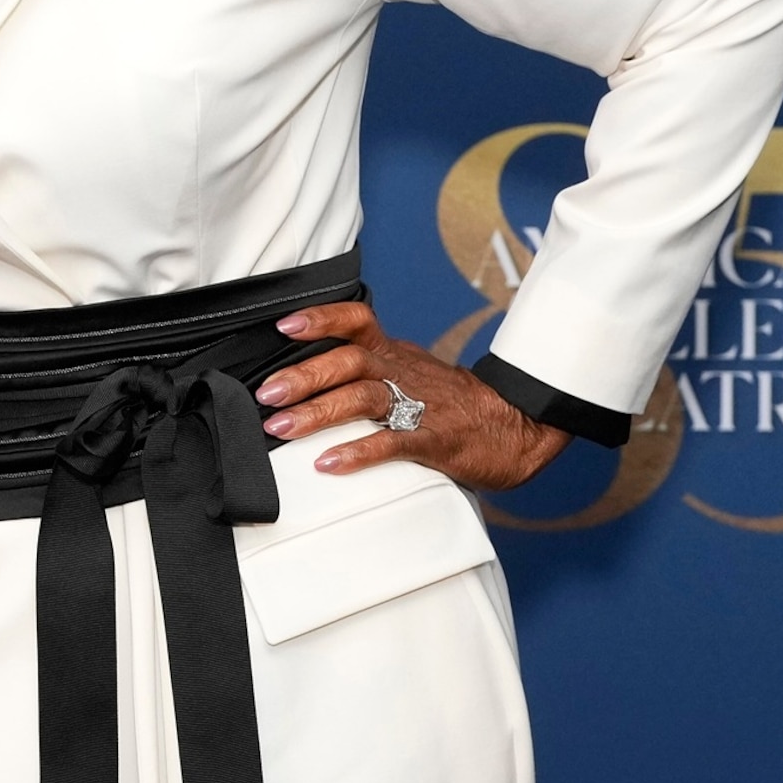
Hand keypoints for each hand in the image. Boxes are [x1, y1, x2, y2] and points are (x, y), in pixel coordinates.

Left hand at [256, 300, 569, 493]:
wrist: (515, 425)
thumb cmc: (454, 403)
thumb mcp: (409, 372)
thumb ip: (367, 371)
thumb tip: (309, 379)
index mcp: (394, 354)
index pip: (356, 321)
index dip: (321, 319)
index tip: (284, 325)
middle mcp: (402, 373)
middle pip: (348, 362)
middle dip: (304, 376)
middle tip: (267, 394)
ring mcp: (419, 406)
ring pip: (363, 398)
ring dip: (318, 412)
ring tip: (282, 427)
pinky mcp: (434, 441)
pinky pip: (392, 443)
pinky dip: (358, 452)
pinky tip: (329, 463)